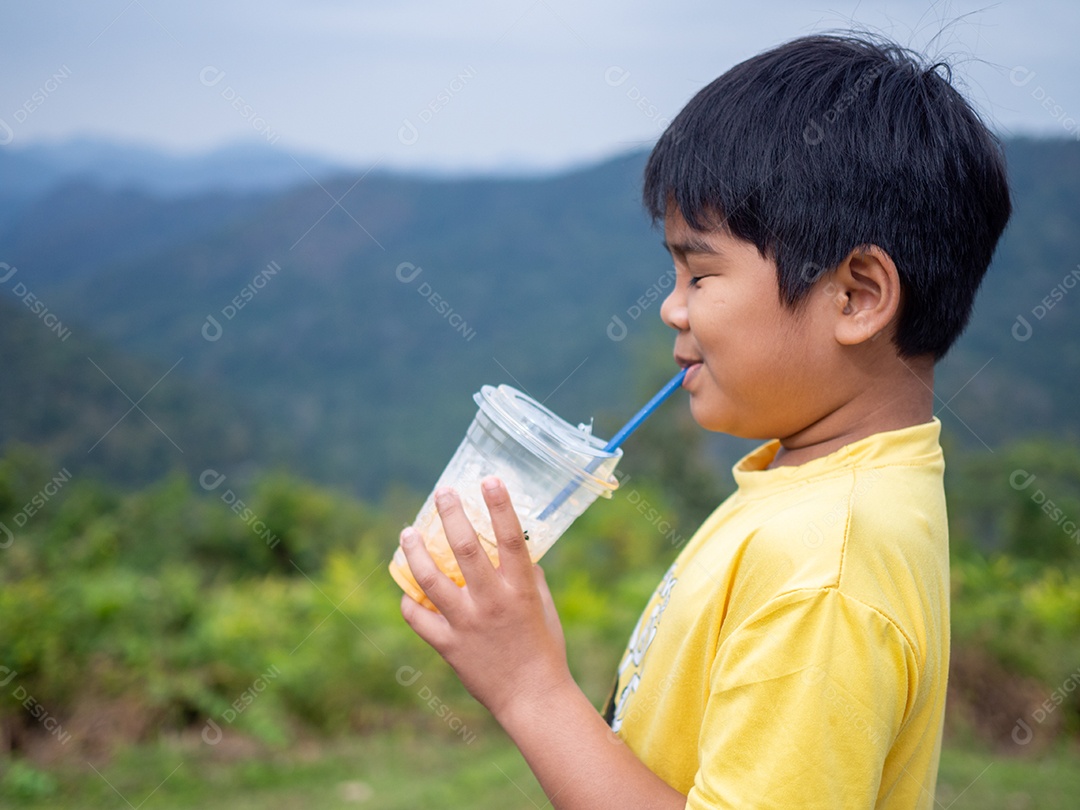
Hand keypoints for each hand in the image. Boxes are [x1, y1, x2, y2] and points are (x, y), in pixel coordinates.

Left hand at [398, 477, 572, 721]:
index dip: (499, 505)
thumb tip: (514, 547)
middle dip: (451, 513)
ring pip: (430, 578)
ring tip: (407, 532)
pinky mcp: (448, 645)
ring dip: (415, 551)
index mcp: (520, 590)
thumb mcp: (544, 607)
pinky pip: (418, 617)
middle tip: (442, 492)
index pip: (510, 537)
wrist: (533, 698)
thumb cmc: (545, 649)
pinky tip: (407, 587)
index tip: (489, 480)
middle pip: (464, 547)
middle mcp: (491, 602)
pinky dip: (409, 600)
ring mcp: (466, 624)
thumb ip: (529, 576)